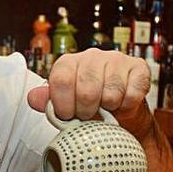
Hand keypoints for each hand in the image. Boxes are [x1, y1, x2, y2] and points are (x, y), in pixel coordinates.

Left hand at [27, 49, 152, 135]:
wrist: (119, 111)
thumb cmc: (89, 106)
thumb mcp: (65, 105)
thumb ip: (48, 102)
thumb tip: (32, 98)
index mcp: (69, 62)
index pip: (61, 80)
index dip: (64, 105)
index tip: (68, 115)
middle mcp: (92, 56)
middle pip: (86, 90)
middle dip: (86, 111)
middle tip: (88, 115)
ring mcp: (117, 59)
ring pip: (111, 93)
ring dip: (108, 109)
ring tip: (106, 109)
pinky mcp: (139, 68)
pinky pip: (132, 93)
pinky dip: (127, 106)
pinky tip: (122, 104)